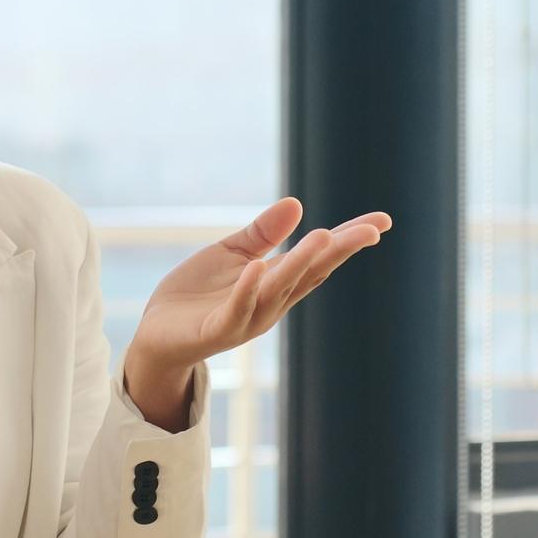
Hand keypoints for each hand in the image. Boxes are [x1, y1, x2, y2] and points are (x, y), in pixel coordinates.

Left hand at [123, 198, 389, 427]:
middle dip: (340, 251)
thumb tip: (298, 203)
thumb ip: (263, 233)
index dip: (349, 240)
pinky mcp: (216, 330)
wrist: (156, 335)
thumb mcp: (232, 254)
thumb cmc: (197, 295)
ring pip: (279, 289)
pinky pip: (235, 310)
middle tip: (370, 230)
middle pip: (311, 274)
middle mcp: (270, 303)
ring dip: (301, 263)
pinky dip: (248, 289)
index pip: (320, 259)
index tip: (381, 222)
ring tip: (324, 236)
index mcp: (277, 284)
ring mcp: (246, 318)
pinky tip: (259, 267)